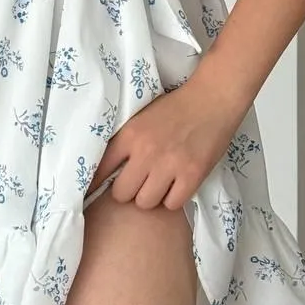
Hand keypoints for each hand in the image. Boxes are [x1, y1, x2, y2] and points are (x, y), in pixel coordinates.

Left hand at [86, 62, 250, 211]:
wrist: (211, 99)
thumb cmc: (175, 108)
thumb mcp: (140, 119)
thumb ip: (125, 142)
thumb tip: (105, 170)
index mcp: (129, 135)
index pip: (100, 170)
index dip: (95, 184)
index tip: (93, 194)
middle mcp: (145, 152)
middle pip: (121, 194)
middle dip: (128, 192)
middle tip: (138, 184)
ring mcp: (169, 165)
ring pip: (145, 203)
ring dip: (150, 197)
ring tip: (158, 185)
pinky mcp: (192, 175)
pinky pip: (171, 205)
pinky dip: (172, 199)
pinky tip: (176, 186)